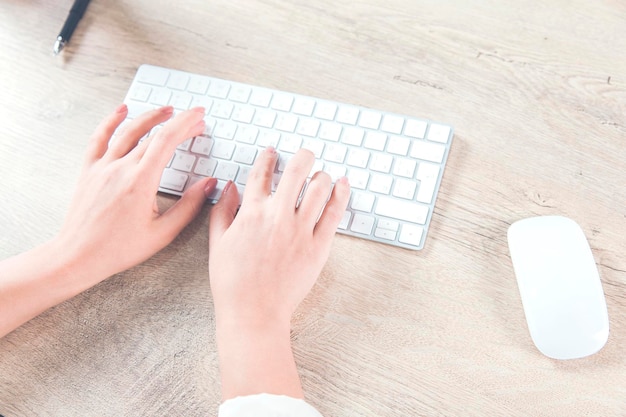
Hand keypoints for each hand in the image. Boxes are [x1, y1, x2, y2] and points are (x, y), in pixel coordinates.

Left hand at [0, 104, 216, 337]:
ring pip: (128, 131)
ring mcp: (102, 167)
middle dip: (177, 123)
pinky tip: (122, 110)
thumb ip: (189, 206)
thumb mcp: (163, 233)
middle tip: (194, 120)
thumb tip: (208, 184)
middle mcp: (120, 168)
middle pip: (153, 135)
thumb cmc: (118, 249)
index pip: (167, 141)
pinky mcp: (88, 171)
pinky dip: (111, 121)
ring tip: (166, 109)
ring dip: (150, 117)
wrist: (78, 256)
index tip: (199, 116)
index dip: (186, 124)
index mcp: (140, 182)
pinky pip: (99, 138)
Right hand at [208, 147, 349, 398]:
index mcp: (251, 213)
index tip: (272, 152)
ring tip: (321, 175)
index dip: (267, 158)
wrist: (254, 313)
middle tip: (305, 153)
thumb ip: (223, 211)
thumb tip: (229, 186)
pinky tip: (343, 183)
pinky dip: (341, 193)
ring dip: (321, 174)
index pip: (261, 173)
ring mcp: (300, 230)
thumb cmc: (232, 283)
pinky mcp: (318, 246)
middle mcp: (277, 216)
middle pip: (296, 171)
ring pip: (319, 188)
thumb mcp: (217, 244)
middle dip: (302, 155)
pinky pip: (334, 212)